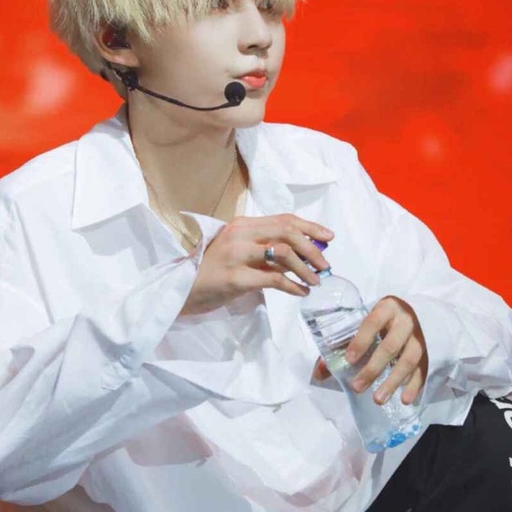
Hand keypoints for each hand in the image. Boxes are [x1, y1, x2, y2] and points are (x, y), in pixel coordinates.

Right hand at [179, 214, 333, 316]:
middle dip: (312, 248)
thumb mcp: (237, 251)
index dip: (310, 227)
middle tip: (324, 265)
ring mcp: (237, 255)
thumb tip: (304, 251)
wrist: (183, 290)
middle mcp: (240, 235)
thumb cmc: (212, 271)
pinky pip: (274, 279)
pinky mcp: (237, 278)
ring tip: (314, 281)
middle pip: (287, 232)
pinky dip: (293, 286)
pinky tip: (300, 292)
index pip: (284, 219)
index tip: (328, 237)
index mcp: (242, 224)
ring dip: (305, 268)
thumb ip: (263, 247)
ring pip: (284, 253)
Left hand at [341, 296, 427, 405]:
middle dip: (373, 368)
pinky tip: (405, 400)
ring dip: (392, 381)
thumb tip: (320, 374)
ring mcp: (420, 337)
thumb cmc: (382, 321)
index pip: (373, 322)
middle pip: (390, 346)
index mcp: (386, 308)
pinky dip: (414, 386)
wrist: (417, 314)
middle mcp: (406, 321)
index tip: (349, 359)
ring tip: (378, 399)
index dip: (361, 340)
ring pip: (408, 360)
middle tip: (357, 387)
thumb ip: (341, 345)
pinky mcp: (429, 352)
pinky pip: (423, 370)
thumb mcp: (363, 324)